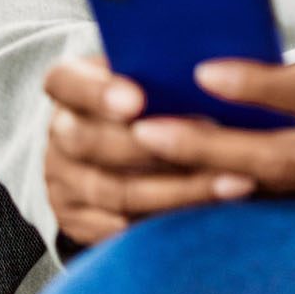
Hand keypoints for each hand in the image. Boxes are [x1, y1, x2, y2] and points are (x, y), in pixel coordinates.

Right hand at [42, 54, 254, 245]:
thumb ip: (168, 68)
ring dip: (180, 189)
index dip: (98, 93)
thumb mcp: (150, 70)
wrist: (119, 143)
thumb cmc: (153, 92)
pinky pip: (121, 228)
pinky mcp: (77, 220)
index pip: (66, 82)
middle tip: (215, 140)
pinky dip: (167, 220)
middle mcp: (60, 132)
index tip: (139, 101)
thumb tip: (225, 65)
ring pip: (116, 191)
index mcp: (69, 85)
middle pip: (93, 143)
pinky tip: (211, 213)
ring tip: (234, 181)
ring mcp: (63, 180)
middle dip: (157, 146)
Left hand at [129, 36, 294, 200]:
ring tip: (158, 159)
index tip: (204, 72)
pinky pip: (289, 202)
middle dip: (209, 147)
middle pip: (279, 155)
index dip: (256, 84)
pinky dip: (241, 192)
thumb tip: (246, 77)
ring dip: (213, 176)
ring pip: (277, 188)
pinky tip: (196, 183)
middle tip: (149, 132)